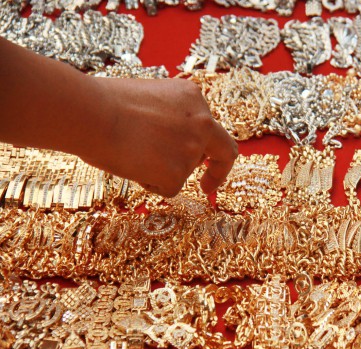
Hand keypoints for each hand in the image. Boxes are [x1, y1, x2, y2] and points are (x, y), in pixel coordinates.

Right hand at [82, 77, 237, 197]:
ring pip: (182, 171)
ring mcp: (192, 149)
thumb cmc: (104, 103)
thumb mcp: (149, 98)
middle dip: (216, 172)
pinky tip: (131, 165)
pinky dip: (150, 183)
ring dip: (160, 170)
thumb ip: (170, 118)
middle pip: (221, 151)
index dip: (214, 146)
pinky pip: (168, 189)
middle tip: (206, 187)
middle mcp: (201, 122)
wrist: (89, 113)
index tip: (211, 163)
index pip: (213, 126)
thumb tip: (168, 142)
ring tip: (131, 152)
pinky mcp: (178, 173)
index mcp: (193, 97)